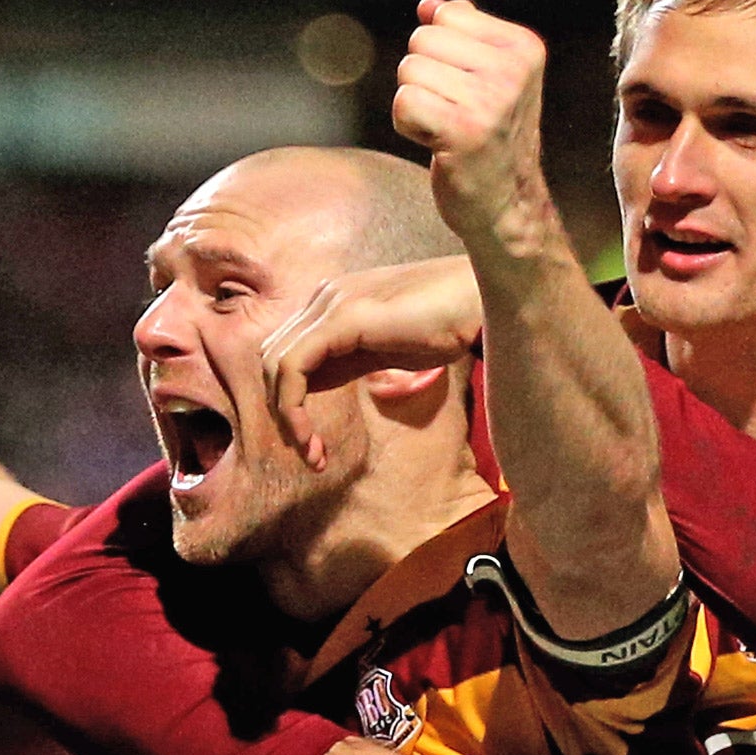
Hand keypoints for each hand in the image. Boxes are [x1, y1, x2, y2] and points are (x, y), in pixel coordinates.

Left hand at [259, 255, 482, 469]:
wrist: (483, 303)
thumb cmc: (450, 325)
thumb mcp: (390, 351)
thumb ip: (353, 361)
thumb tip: (321, 383)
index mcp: (333, 303)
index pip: (289, 354)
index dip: (292, 403)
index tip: (314, 447)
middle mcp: (324, 297)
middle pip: (272, 359)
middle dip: (283, 414)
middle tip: (310, 457)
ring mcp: (330, 303)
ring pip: (275, 365)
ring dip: (286, 417)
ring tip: (312, 454)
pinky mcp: (342, 318)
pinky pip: (293, 366)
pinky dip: (292, 406)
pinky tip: (311, 436)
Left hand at [393, 0, 561, 256]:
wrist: (507, 206)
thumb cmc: (491, 141)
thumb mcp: (490, 79)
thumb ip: (463, 36)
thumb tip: (428, 5)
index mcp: (524, 47)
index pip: (446, 16)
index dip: (442, 54)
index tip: (468, 90)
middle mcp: (512, 69)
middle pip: (423, 40)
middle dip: (425, 78)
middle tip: (455, 114)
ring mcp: (491, 100)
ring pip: (410, 70)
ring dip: (417, 104)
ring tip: (448, 130)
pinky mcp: (463, 130)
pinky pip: (404, 102)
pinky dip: (409, 126)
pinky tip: (437, 144)